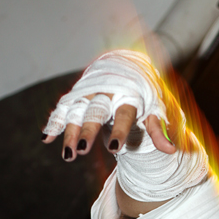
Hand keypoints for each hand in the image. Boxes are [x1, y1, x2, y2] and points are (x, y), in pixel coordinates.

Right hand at [42, 95, 175, 161]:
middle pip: (95, 113)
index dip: (119, 131)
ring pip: (76, 112)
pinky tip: (46, 140)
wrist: (127, 63)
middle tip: (80, 152)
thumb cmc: (144, 92)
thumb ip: (158, 129)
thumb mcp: (155, 109)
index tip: (114, 149)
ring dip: (68, 132)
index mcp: (128, 96)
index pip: (124, 115)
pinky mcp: (77, 95)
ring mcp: (89, 93)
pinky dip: (54, 123)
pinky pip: (63, 109)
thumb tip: (172, 150)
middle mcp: (106, 93)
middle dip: (86, 132)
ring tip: (67, 156)